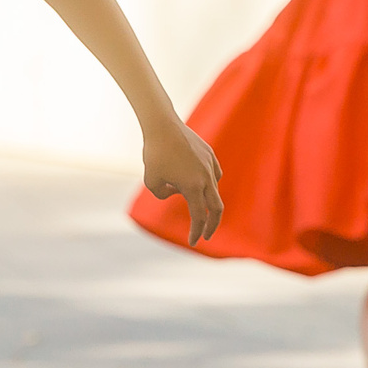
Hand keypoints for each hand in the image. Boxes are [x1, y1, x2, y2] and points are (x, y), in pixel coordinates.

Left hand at [141, 120, 222, 245]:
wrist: (162, 125)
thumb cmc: (154, 153)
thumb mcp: (151, 181)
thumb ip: (163, 194)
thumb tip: (176, 192)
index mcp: (193, 187)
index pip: (198, 217)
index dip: (196, 232)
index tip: (192, 242)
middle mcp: (206, 178)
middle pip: (216, 209)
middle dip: (212, 225)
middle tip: (206, 236)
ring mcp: (210, 165)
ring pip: (214, 189)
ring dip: (206, 199)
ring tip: (190, 198)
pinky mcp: (209, 154)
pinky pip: (213, 174)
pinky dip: (208, 183)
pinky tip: (198, 182)